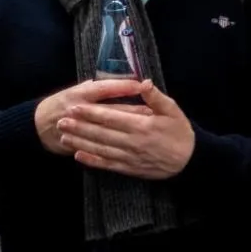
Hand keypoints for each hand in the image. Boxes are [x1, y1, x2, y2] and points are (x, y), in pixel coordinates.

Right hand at [34, 78, 145, 155]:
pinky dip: (110, 146)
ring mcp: (78, 128)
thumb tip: (119, 80)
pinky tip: (126, 147)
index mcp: (80, 94)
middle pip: (109, 110)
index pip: (105, 88)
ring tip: (144, 128)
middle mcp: (79, 109)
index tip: (142, 85)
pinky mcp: (76, 143)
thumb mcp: (78, 90)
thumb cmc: (63, 103)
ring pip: (105, 129)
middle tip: (151, 111)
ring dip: (124, 129)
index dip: (123, 86)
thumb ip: (98, 88)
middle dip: (131, 111)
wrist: (37, 125)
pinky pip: (95, 146)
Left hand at [58, 82, 195, 179]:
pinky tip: (78, 156)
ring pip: (100, 149)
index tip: (75, 107)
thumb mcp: (173, 111)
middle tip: (60, 120)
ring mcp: (129, 156)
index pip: (111, 117)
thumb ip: (156, 98)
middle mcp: (132, 142)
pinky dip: (91, 161)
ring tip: (63, 136)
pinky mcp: (129, 168)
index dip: (91, 112)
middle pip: (100, 133)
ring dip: (80, 143)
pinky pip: (107, 164)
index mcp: (142, 126)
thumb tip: (143, 83)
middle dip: (79, 126)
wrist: (190, 160)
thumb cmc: (181, 133)